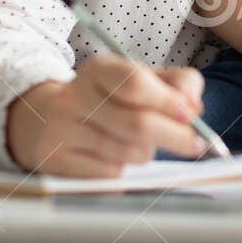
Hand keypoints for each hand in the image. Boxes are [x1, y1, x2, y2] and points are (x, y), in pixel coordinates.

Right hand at [5, 55, 206, 175]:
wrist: (46, 117)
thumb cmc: (108, 99)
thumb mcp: (140, 80)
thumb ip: (176, 85)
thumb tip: (194, 108)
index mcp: (99, 69)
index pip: (135, 82)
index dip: (168, 102)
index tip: (192, 116)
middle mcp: (75, 95)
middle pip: (136, 123)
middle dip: (174, 137)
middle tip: (195, 144)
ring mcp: (61, 129)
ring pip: (126, 152)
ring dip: (147, 153)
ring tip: (142, 145)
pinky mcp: (55, 159)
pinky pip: (108, 173)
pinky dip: (123, 169)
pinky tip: (114, 156)